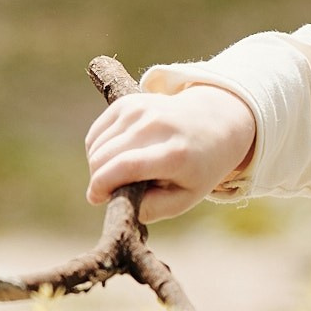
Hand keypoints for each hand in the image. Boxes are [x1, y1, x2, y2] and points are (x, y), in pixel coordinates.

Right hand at [84, 84, 256, 223]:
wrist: (214, 121)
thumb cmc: (198, 167)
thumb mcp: (186, 197)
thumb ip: (152, 208)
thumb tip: (116, 202)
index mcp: (175, 153)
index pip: (126, 166)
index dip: (102, 184)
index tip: (95, 198)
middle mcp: (157, 125)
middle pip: (104, 156)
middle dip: (99, 179)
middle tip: (113, 192)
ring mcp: (141, 109)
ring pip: (96, 145)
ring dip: (99, 166)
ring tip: (121, 174)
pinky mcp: (129, 102)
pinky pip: (96, 133)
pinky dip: (98, 149)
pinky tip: (117, 156)